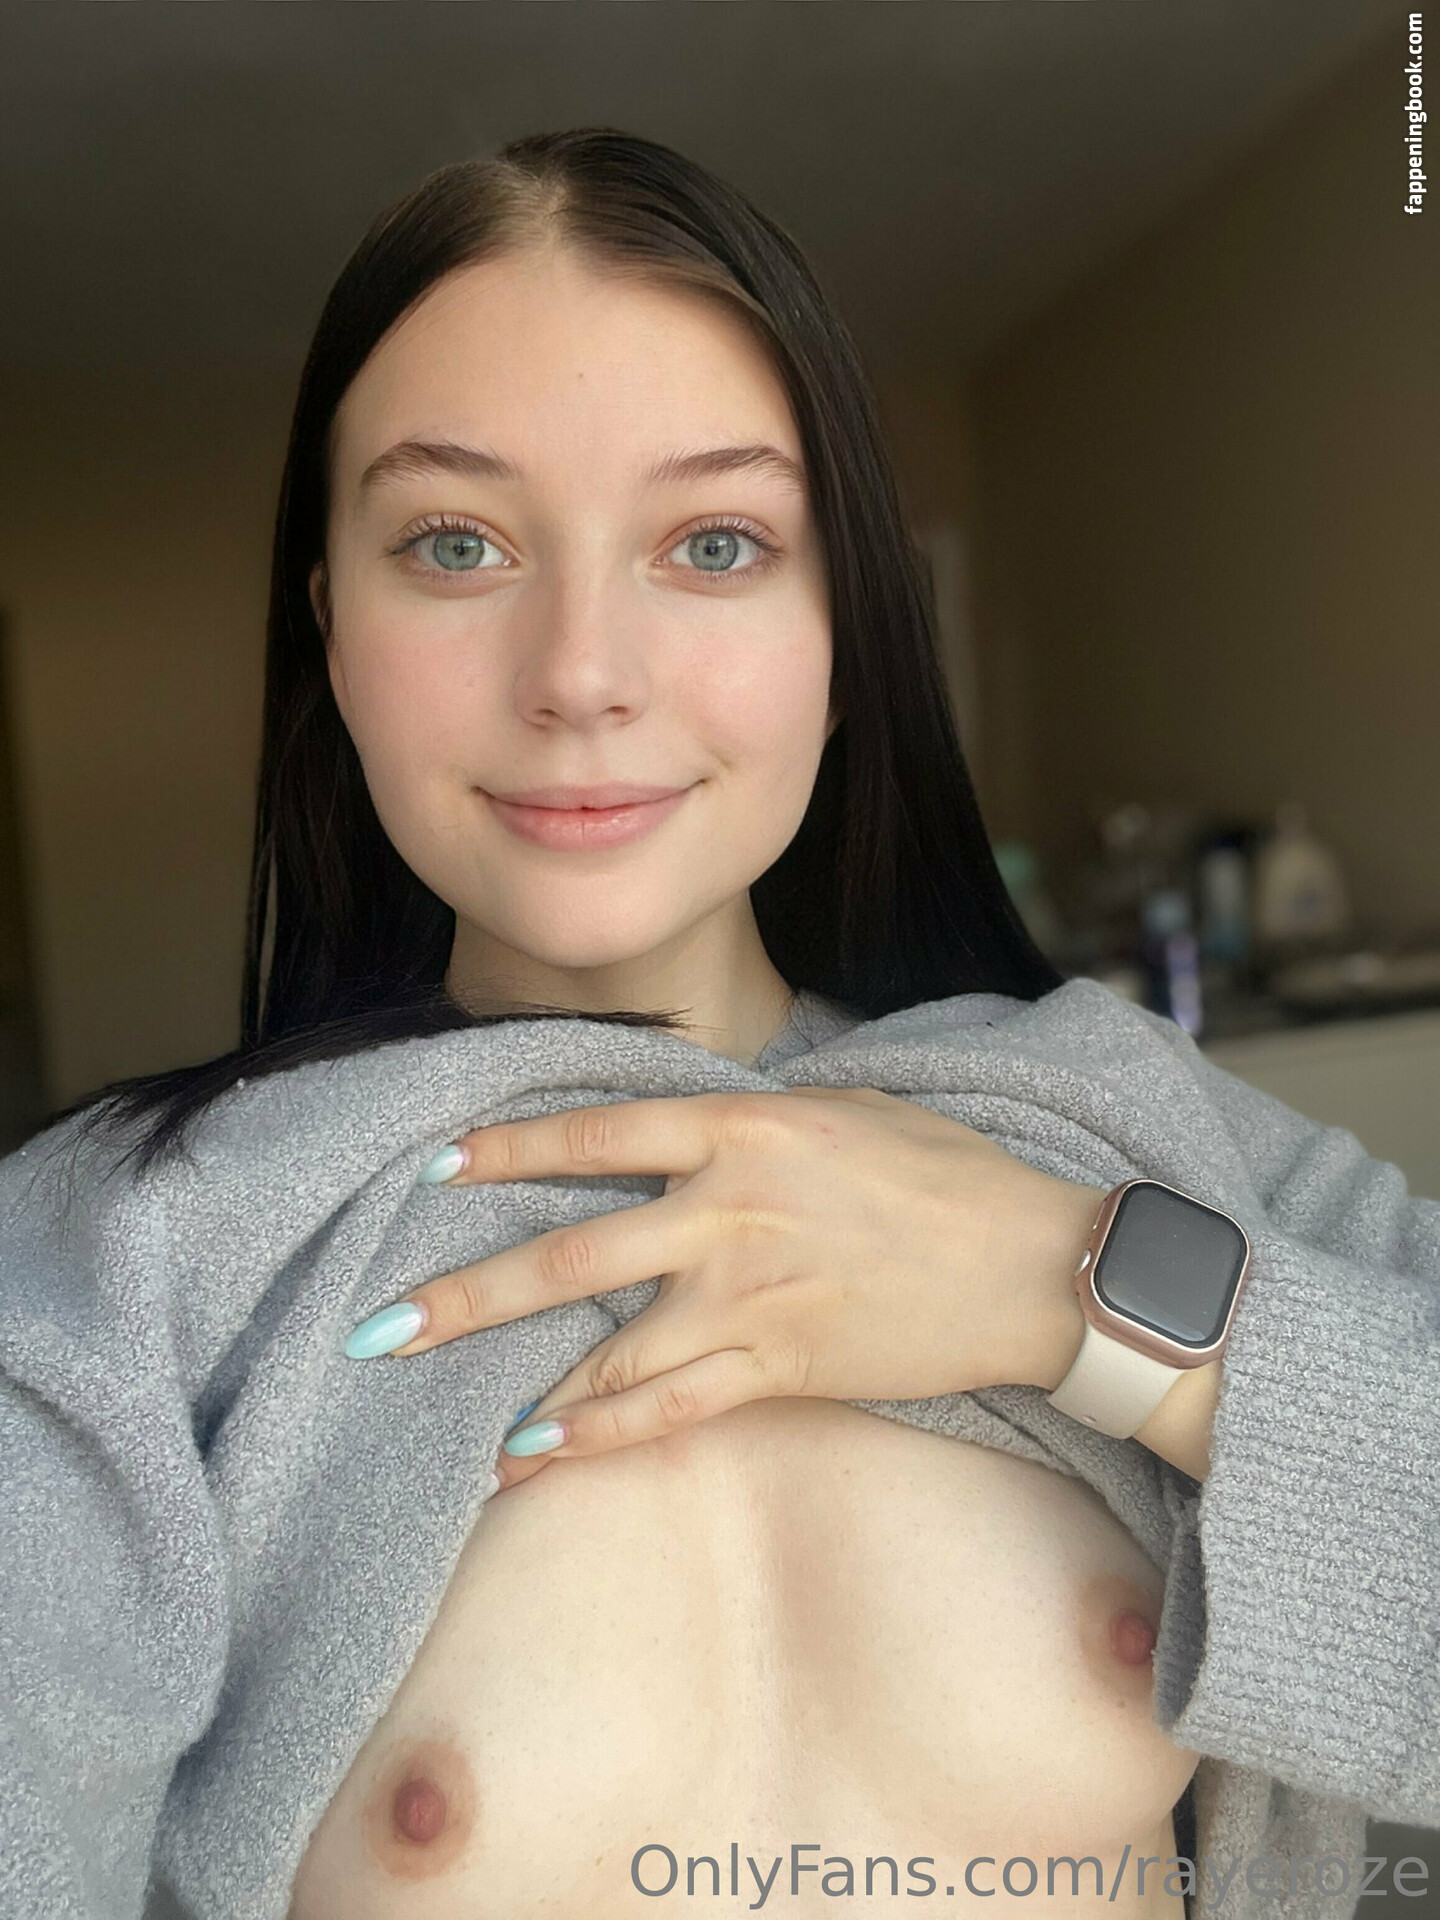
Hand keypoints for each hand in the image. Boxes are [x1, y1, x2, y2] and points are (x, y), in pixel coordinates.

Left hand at [356, 1089, 1102, 1490]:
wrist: (1036, 1265)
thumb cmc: (947, 1172)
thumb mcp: (846, 1109)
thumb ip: (752, 1122)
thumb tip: (683, 1134)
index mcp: (745, 1128)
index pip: (596, 1133)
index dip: (509, 1150)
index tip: (439, 1168)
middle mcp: (731, 1212)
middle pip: (571, 1252)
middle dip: (467, 1294)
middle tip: (382, 1326)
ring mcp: (753, 1298)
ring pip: (607, 1348)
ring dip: (516, 1381)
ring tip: (442, 1409)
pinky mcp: (782, 1369)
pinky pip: (669, 1410)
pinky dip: (597, 1435)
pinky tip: (533, 1454)